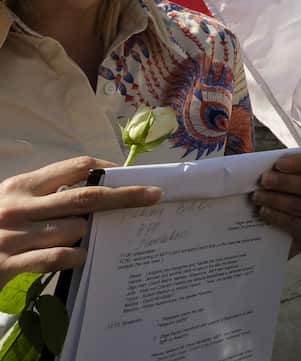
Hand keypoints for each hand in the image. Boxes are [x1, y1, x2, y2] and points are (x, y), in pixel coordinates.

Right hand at [0, 156, 161, 288]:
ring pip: (75, 229)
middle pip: (86, 196)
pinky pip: (56, 257)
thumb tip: (95, 190)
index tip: (132, 175)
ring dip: (93, 234)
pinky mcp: (8, 264)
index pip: (76, 167)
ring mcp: (14, 235)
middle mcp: (20, 206)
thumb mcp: (11, 200)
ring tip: (99, 237)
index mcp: (22, 185)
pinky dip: (76, 256)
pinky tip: (83, 257)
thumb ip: (45, 195)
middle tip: (154, 195)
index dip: (109, 169)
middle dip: (126, 195)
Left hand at [251, 152, 300, 256]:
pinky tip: (263, 210)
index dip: (299, 163)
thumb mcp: (295, 175)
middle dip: (283, 182)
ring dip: (275, 199)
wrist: (292, 221)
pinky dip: (275, 216)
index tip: (278, 164)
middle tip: (264, 179)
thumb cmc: (293, 189)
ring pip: (298, 205)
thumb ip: (288, 168)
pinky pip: (292, 223)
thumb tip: (266, 165)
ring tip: (257, 195)